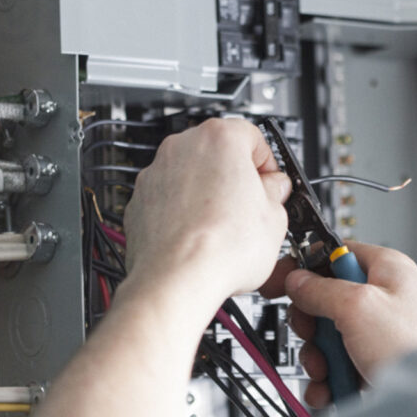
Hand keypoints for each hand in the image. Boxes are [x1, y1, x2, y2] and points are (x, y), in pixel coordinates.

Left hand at [122, 118, 290, 312]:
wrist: (177, 280)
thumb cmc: (221, 247)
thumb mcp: (275, 217)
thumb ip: (276, 192)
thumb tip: (273, 190)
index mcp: (220, 138)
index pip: (253, 137)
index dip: (267, 164)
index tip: (272, 184)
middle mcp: (182, 147)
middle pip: (219, 153)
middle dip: (236, 177)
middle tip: (251, 207)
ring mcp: (156, 173)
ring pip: (191, 175)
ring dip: (208, 194)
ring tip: (225, 228)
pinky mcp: (140, 201)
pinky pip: (169, 199)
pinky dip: (183, 212)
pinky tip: (200, 237)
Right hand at [261, 242, 416, 407]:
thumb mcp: (359, 306)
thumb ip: (322, 289)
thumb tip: (298, 280)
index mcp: (385, 269)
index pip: (334, 255)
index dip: (306, 268)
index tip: (281, 283)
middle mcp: (384, 299)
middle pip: (327, 302)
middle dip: (313, 327)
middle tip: (315, 337)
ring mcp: (381, 335)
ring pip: (331, 339)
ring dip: (320, 359)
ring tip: (329, 372)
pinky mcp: (378, 365)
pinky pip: (341, 368)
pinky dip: (331, 381)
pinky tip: (332, 390)